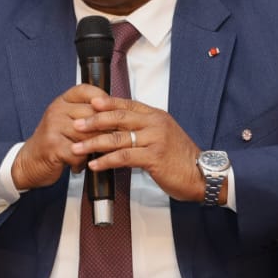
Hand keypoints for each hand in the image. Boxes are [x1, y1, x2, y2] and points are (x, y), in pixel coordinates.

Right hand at [11, 84, 107, 189]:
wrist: (28, 162)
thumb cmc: (53, 142)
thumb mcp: (67, 122)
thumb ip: (86, 115)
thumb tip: (116, 115)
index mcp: (62, 101)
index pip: (86, 90)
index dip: (104, 99)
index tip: (115, 111)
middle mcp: (57, 110)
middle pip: (93, 114)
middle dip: (107, 130)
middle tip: (113, 140)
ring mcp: (54, 127)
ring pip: (88, 135)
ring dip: (96, 148)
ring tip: (96, 154)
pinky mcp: (53, 146)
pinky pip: (79, 153)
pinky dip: (83, 162)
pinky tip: (80, 164)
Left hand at [71, 95, 206, 201]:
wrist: (201, 175)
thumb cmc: (180, 158)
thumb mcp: (164, 136)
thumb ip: (145, 129)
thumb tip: (121, 127)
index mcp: (156, 116)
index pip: (127, 105)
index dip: (107, 103)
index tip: (89, 102)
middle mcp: (155, 124)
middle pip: (119, 117)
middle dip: (94, 120)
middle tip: (76, 124)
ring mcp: (155, 140)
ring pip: (118, 138)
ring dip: (94, 143)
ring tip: (77, 147)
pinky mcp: (154, 157)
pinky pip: (124, 157)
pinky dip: (106, 161)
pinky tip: (94, 164)